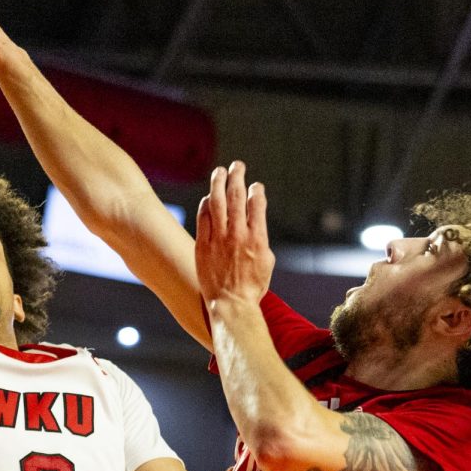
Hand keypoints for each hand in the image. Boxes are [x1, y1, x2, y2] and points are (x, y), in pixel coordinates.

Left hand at [196, 161, 274, 304]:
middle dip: (237, 177)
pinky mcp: (203, 244)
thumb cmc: (253, 286)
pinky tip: (207, 197)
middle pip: (236, 196)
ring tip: (219, 171)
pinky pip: (203, 217)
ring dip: (218, 183)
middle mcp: (237, 234)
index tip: (255, 186)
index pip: (257, 204)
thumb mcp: (267, 261)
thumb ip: (261, 238)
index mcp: (257, 238)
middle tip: (237, 165)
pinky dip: (206, 204)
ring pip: (216, 202)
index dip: (256, 191)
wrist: (231, 304)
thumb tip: (257, 223)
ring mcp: (218, 238)